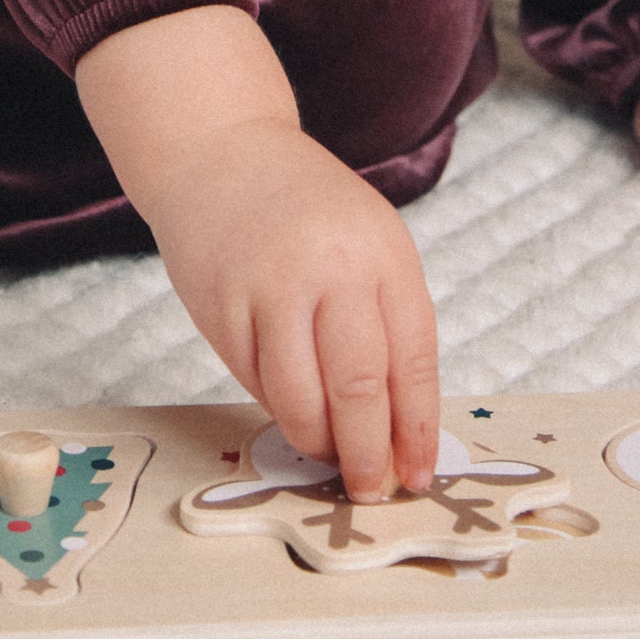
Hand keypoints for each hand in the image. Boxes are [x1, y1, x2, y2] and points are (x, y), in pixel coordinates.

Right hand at [144, 116, 439, 503]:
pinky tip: (285, 403)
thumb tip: (398, 427)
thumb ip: (386, 320)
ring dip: (316, 441)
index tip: (418, 473)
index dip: (417, 428)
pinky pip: (254, 382)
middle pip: (358, 388)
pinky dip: (273, 405)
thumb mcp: (367, 242)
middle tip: (370, 488)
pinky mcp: (222, 306)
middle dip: (368, 453)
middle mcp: (329, 267)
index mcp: (382, 251)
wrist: (222, 150)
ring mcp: (270, 286)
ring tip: (326, 450)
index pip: (412, 359)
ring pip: (299, 399)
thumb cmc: (304, 206)